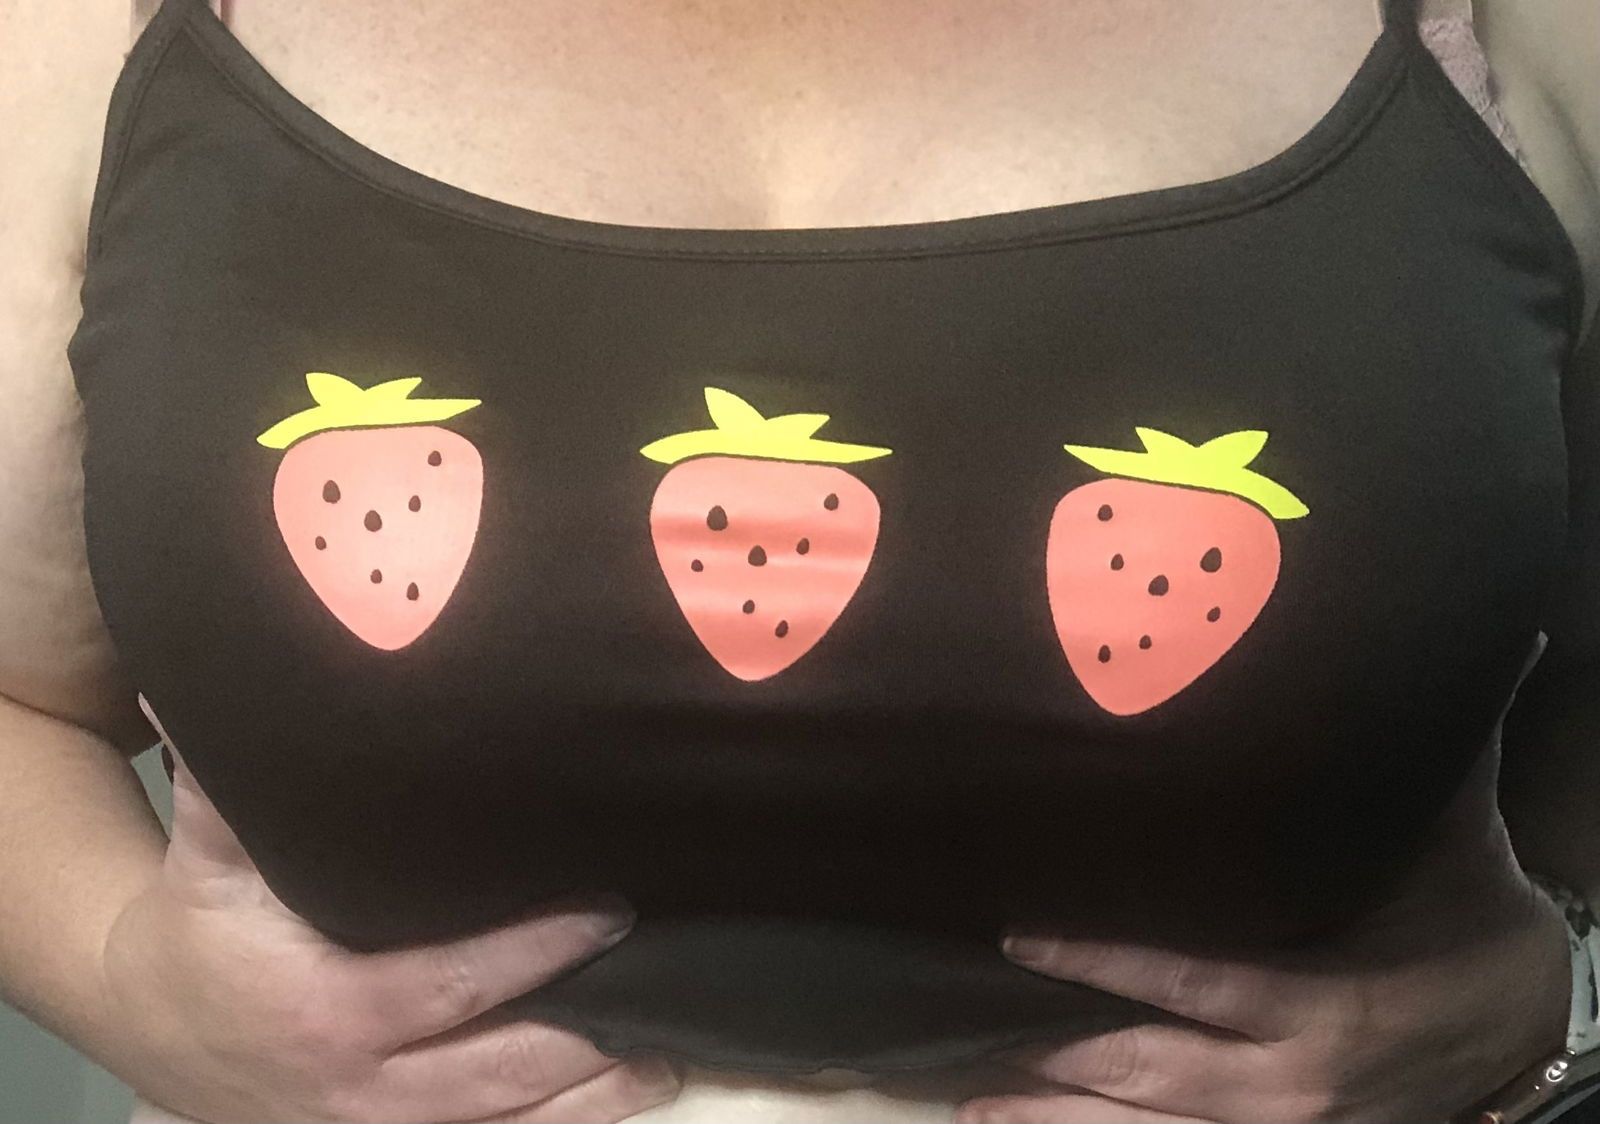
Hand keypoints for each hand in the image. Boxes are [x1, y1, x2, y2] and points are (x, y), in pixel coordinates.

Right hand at [100, 698, 681, 1123]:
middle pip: (495, 1070)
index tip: (608, 912)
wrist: (149, 1030)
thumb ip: (229, 791)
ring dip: (585, 1103)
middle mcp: (360, 1086)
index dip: (535, 953)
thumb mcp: (207, 861)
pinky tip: (608, 1105)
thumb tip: (206, 694)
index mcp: (328, 1008)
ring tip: (663, 1064)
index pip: (452, 984)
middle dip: (582, 1038)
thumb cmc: (196, 932)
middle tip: (663, 987)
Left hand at [957, 780, 1572, 1122]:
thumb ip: (1404, 763)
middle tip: (966, 1033)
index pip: (1193, 980)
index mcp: (1327, 1003)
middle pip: (1152, 1070)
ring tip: (973, 1105)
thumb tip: (1398, 646)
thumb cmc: (1472, 921)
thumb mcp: (1447, 844)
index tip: (1018, 935)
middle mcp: (1293, 1083)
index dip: (1102, 962)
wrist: (1533, 1028)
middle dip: (1056, 1056)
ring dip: (1060, 1120)